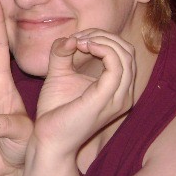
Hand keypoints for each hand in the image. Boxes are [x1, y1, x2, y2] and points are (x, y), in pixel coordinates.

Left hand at [33, 30, 135, 157]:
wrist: (48, 138)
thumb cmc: (55, 110)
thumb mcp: (58, 74)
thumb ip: (62, 53)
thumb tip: (69, 37)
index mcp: (118, 89)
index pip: (124, 54)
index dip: (103, 39)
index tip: (78, 38)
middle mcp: (124, 94)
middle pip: (127, 51)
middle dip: (104, 36)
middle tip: (79, 38)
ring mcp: (118, 98)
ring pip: (125, 55)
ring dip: (101, 40)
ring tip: (79, 41)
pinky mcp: (106, 99)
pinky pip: (116, 66)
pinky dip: (102, 49)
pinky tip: (83, 46)